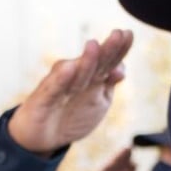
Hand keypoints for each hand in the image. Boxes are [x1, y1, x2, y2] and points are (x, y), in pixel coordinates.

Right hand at [8, 30, 133, 153]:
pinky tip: (68, 69)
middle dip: (106, 49)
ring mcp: (60, 86)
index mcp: (92, 77)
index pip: (108, 61)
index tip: (128, 34)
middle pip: (95, 63)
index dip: (119, 49)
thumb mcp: (98, 101)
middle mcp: (76, 77)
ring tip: (94, 46)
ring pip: (76, 74)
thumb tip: (121, 70)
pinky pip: (53, 88)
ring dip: (86, 61)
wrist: (42, 137)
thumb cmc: (71, 115)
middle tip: (117, 34)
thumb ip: (108, 84)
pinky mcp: (43, 98)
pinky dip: (61, 79)